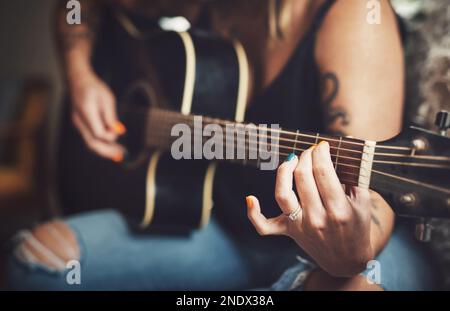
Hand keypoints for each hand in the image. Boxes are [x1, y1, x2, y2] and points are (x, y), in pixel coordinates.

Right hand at [69, 70, 125, 160]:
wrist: (79, 81)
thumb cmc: (95, 88)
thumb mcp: (107, 99)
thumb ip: (111, 117)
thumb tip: (118, 132)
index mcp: (86, 112)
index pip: (98, 133)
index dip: (110, 137)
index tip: (119, 132)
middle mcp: (79, 121)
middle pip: (92, 143)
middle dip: (107, 152)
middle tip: (121, 155)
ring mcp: (78, 124)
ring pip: (90, 143)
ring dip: (104, 151)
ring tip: (118, 154)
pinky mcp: (80, 125)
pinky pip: (90, 138)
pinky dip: (100, 144)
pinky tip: (111, 146)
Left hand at [246, 141, 373, 276]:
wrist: (347, 261)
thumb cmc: (357, 226)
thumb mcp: (363, 202)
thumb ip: (354, 174)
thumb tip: (343, 143)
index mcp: (339, 210)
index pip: (323, 172)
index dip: (320, 153)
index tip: (322, 146)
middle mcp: (316, 219)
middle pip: (302, 177)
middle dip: (306, 156)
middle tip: (311, 151)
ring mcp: (299, 226)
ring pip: (282, 193)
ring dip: (284, 170)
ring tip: (292, 159)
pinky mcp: (288, 232)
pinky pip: (263, 226)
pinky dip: (253, 213)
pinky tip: (250, 198)